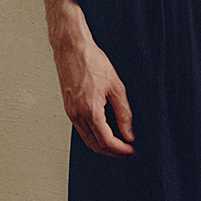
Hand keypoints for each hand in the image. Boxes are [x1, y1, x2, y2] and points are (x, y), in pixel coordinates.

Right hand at [51, 26, 134, 157]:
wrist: (71, 47)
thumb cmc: (92, 61)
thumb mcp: (116, 87)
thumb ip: (124, 114)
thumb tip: (129, 134)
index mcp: (90, 110)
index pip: (107, 141)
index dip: (121, 150)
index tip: (132, 150)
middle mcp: (77, 115)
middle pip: (96, 146)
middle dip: (113, 152)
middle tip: (128, 151)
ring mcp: (71, 113)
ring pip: (88, 141)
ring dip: (104, 146)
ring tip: (119, 144)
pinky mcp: (69, 109)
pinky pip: (82, 131)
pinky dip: (94, 137)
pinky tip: (106, 132)